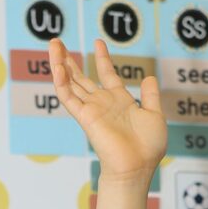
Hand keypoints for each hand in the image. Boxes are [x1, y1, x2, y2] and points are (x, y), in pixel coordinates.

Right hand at [49, 38, 166, 181]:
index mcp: (119, 100)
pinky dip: (61, 82)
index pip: (106, 74)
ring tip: (53, 45)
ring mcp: (92, 109)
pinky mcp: (85, 117)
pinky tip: (57, 67)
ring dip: (60, 64)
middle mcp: (103, 103)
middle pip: (81, 77)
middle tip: (57, 42)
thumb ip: (150, 95)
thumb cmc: (148, 148)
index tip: (98, 42)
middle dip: (69, 59)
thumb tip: (150, 77)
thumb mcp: (154, 114)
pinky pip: (69, 97)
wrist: (137, 166)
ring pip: (70, 83)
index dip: (102, 58)